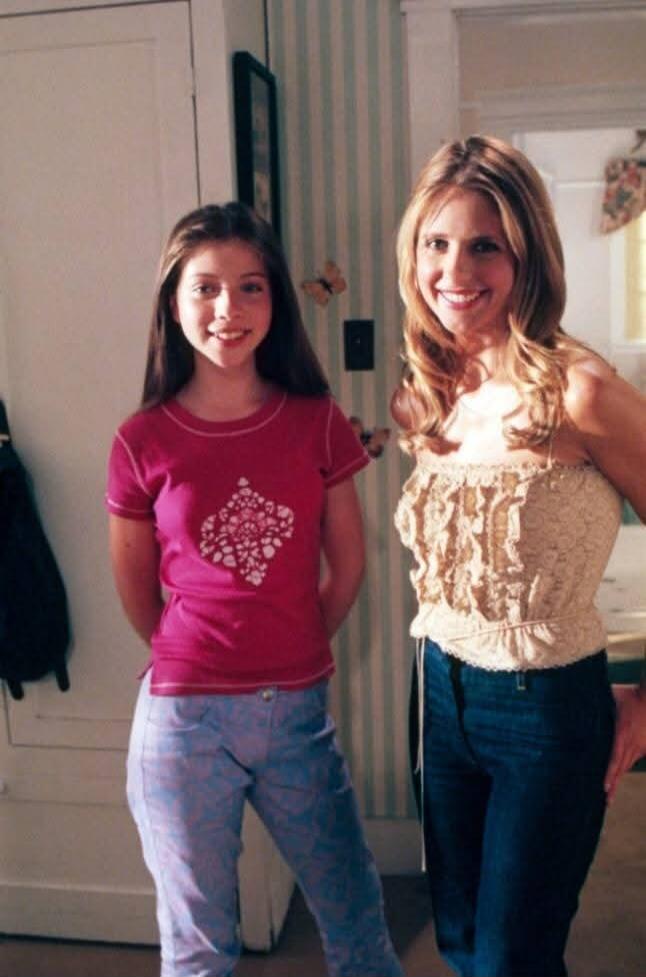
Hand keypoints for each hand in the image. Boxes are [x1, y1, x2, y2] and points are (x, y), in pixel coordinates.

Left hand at [604, 684, 645, 803]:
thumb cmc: (630, 695)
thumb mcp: (611, 698)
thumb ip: (598, 705)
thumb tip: (580, 703)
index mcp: (622, 734)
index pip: (615, 758)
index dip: (610, 774)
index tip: (605, 788)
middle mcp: (633, 744)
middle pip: (621, 768)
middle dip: (613, 785)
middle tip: (606, 801)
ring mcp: (641, 746)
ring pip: (628, 765)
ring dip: (619, 777)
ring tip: (609, 794)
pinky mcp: (645, 746)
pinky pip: (634, 757)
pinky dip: (626, 764)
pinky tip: (618, 773)